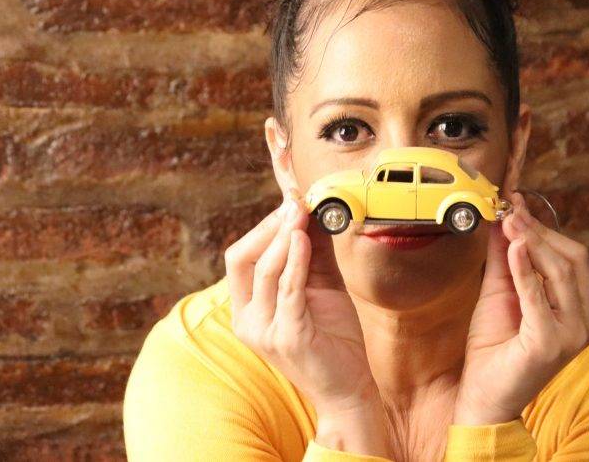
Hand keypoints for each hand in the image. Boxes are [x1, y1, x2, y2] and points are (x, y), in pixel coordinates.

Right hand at [224, 187, 390, 450]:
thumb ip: (313, 253)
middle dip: (268, 226)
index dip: (261, 226)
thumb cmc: (332, 338)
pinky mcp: (287, 337)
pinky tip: (304, 238)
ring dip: (284, 236)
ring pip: (264, 270)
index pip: (239, 258)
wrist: (349, 387)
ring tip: (302, 212)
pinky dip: (295, 260)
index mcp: (248, 308)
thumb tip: (315, 210)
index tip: (289, 202)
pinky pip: (288, 290)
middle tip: (295, 203)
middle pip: (242, 259)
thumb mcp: (320, 287)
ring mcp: (264, 331)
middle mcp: (247, 320)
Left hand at [453, 191, 588, 424]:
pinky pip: (539, 298)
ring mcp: (572, 335)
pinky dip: (525, 270)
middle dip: (539, 231)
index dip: (545, 227)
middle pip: (572, 260)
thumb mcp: (500, 291)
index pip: (573, 257)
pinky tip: (512, 249)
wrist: (484, 395)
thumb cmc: (495, 347)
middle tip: (510, 210)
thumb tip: (502, 217)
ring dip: (533, 243)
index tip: (517, 203)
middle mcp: (585, 322)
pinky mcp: (551, 344)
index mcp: (581, 309)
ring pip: (562, 273)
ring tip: (508, 223)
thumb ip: (504, 257)